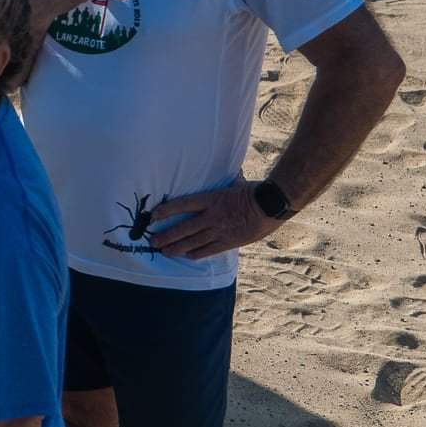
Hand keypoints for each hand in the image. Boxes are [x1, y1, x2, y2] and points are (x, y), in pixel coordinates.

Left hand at [149, 179, 279, 259]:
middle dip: (166, 236)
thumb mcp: (234, 183)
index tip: (153, 216)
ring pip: (192, 242)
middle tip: (152, 241)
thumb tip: (224, 170)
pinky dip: (196, 253)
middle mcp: (211, 216)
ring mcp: (219, 230)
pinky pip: (209, 250)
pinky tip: (187, 256)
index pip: (182, 205)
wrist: (272, 205)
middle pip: (183, 228)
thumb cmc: (254, 191)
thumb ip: (224, 182)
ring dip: (176, 247)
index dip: (166, 211)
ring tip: (163, 251)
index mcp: (211, 199)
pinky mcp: (229, 242)